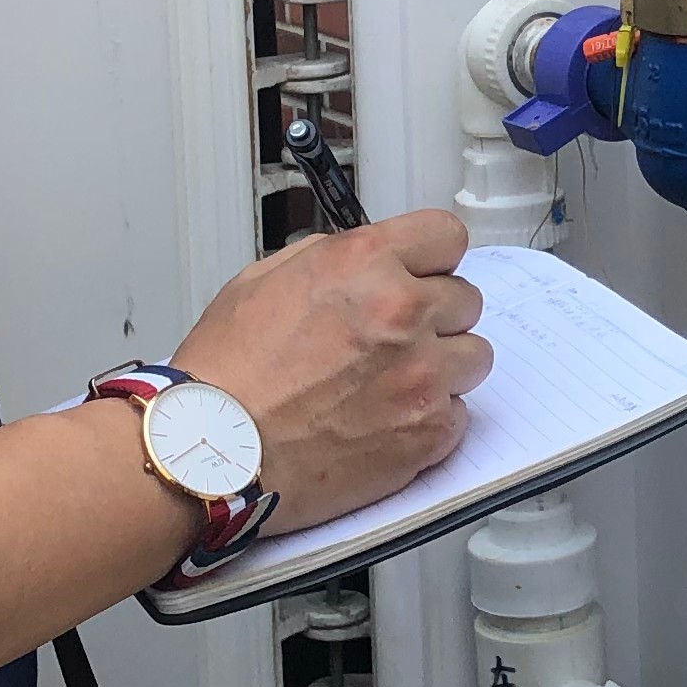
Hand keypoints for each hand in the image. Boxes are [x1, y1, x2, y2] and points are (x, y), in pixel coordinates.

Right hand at [171, 208, 486, 529]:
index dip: (433, 258)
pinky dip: (431, 420)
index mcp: (364, 264)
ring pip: (473, 357)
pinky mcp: (428, 432)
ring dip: (442, 368)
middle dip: (434, 316)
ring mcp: (421, 375)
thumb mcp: (262, 280)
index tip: (426, 273)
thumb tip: (365, 261)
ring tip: (393, 385)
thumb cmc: (225, 376)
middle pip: (465, 300)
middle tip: (394, 340)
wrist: (213, 449)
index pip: (447, 237)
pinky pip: (459, 415)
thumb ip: (329, 259)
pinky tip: (387, 421)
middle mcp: (401, 312)